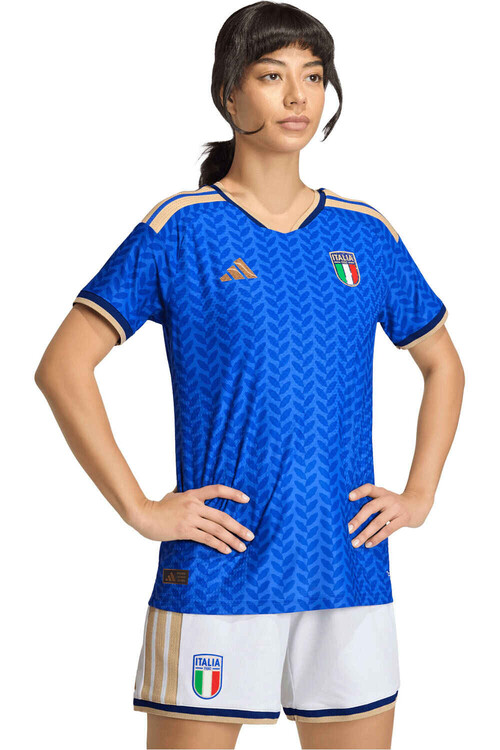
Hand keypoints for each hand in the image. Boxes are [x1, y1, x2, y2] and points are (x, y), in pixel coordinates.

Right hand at [130, 484, 254, 553]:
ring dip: (232, 540)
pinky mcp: (185, 530)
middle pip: (222, 516)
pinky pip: (206, 538)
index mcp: (193, 494)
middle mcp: (194, 505)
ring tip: (242, 547)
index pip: (217, 490)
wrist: (143, 515)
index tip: (246, 499)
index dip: (233, 494)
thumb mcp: (173, 495)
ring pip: (217, 529)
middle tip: (250, 536)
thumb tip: (190, 495)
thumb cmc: (157, 507)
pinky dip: (218, 545)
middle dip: (238, 527)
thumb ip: (185, 495)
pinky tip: (226, 550)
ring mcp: (190, 518)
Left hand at [347, 484, 433, 547]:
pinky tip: (368, 544)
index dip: (359, 492)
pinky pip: (388, 530)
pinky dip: (377, 538)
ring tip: (355, 543)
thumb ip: (372, 504)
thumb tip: (353, 520)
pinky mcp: (403, 519)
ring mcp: (396, 509)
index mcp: (381, 492)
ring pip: (378, 522)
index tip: (349, 497)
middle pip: (370, 508)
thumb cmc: (395, 504)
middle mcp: (388, 499)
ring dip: (365, 533)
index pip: (369, 488)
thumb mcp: (385, 498)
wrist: (419, 504)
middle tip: (348, 529)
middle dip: (358, 520)